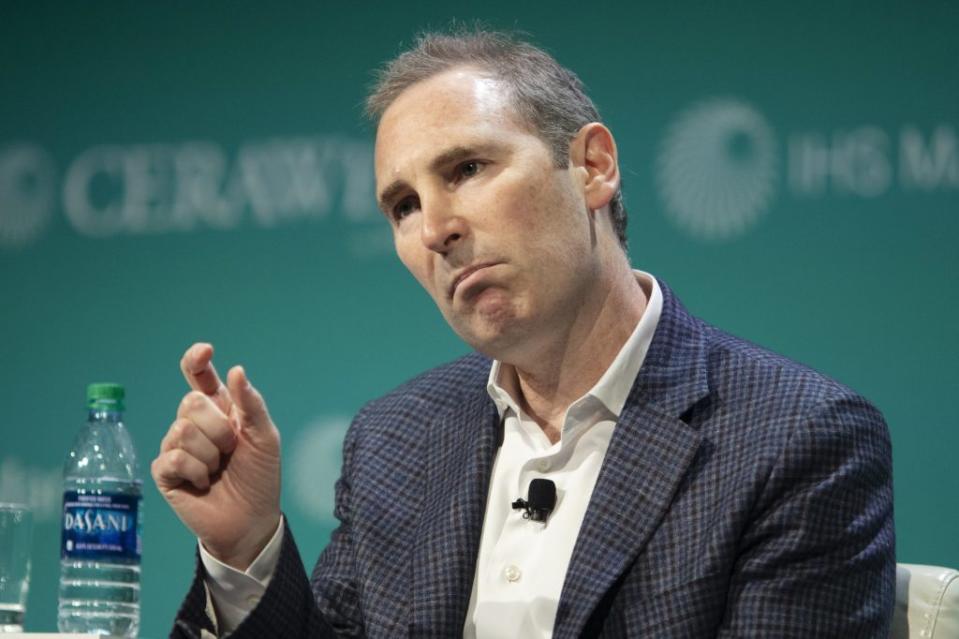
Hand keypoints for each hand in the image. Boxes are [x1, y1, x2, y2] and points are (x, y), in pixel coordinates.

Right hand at [151, 343, 280, 570]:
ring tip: (218, 469)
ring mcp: (176, 447)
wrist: (251, 520)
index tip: (204, 351)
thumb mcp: (264, 438)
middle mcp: (194, 424)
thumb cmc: (259, 477)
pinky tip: (203, 483)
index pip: (199, 377)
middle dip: (219, 427)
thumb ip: (250, 404)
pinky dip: (195, 471)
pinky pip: (172, 457)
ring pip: (181, 429)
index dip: (196, 360)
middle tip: (232, 449)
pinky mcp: (165, 472)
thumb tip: (235, 370)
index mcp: (219, 410)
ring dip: (209, 453)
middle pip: (190, 402)